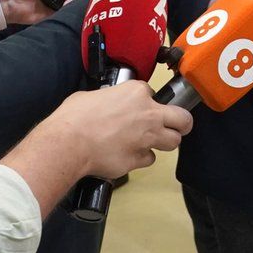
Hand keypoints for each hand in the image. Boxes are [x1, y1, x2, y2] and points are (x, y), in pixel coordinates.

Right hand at [29, 80, 192, 179]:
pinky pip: (149, 159)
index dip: (146, 101)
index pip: (153, 93)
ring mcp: (147, 138)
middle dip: (181, 123)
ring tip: (152, 142)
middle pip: (183, 119)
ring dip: (164, 142)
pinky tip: (129, 155)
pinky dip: (141, 158)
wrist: (69, 143)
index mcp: (136, 93)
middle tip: (177, 126)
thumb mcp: (92, 96)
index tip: (139, 107)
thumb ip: (109, 99)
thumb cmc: (74, 117)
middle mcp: (149, 114)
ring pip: (173, 142)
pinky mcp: (139, 159)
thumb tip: (106, 105)